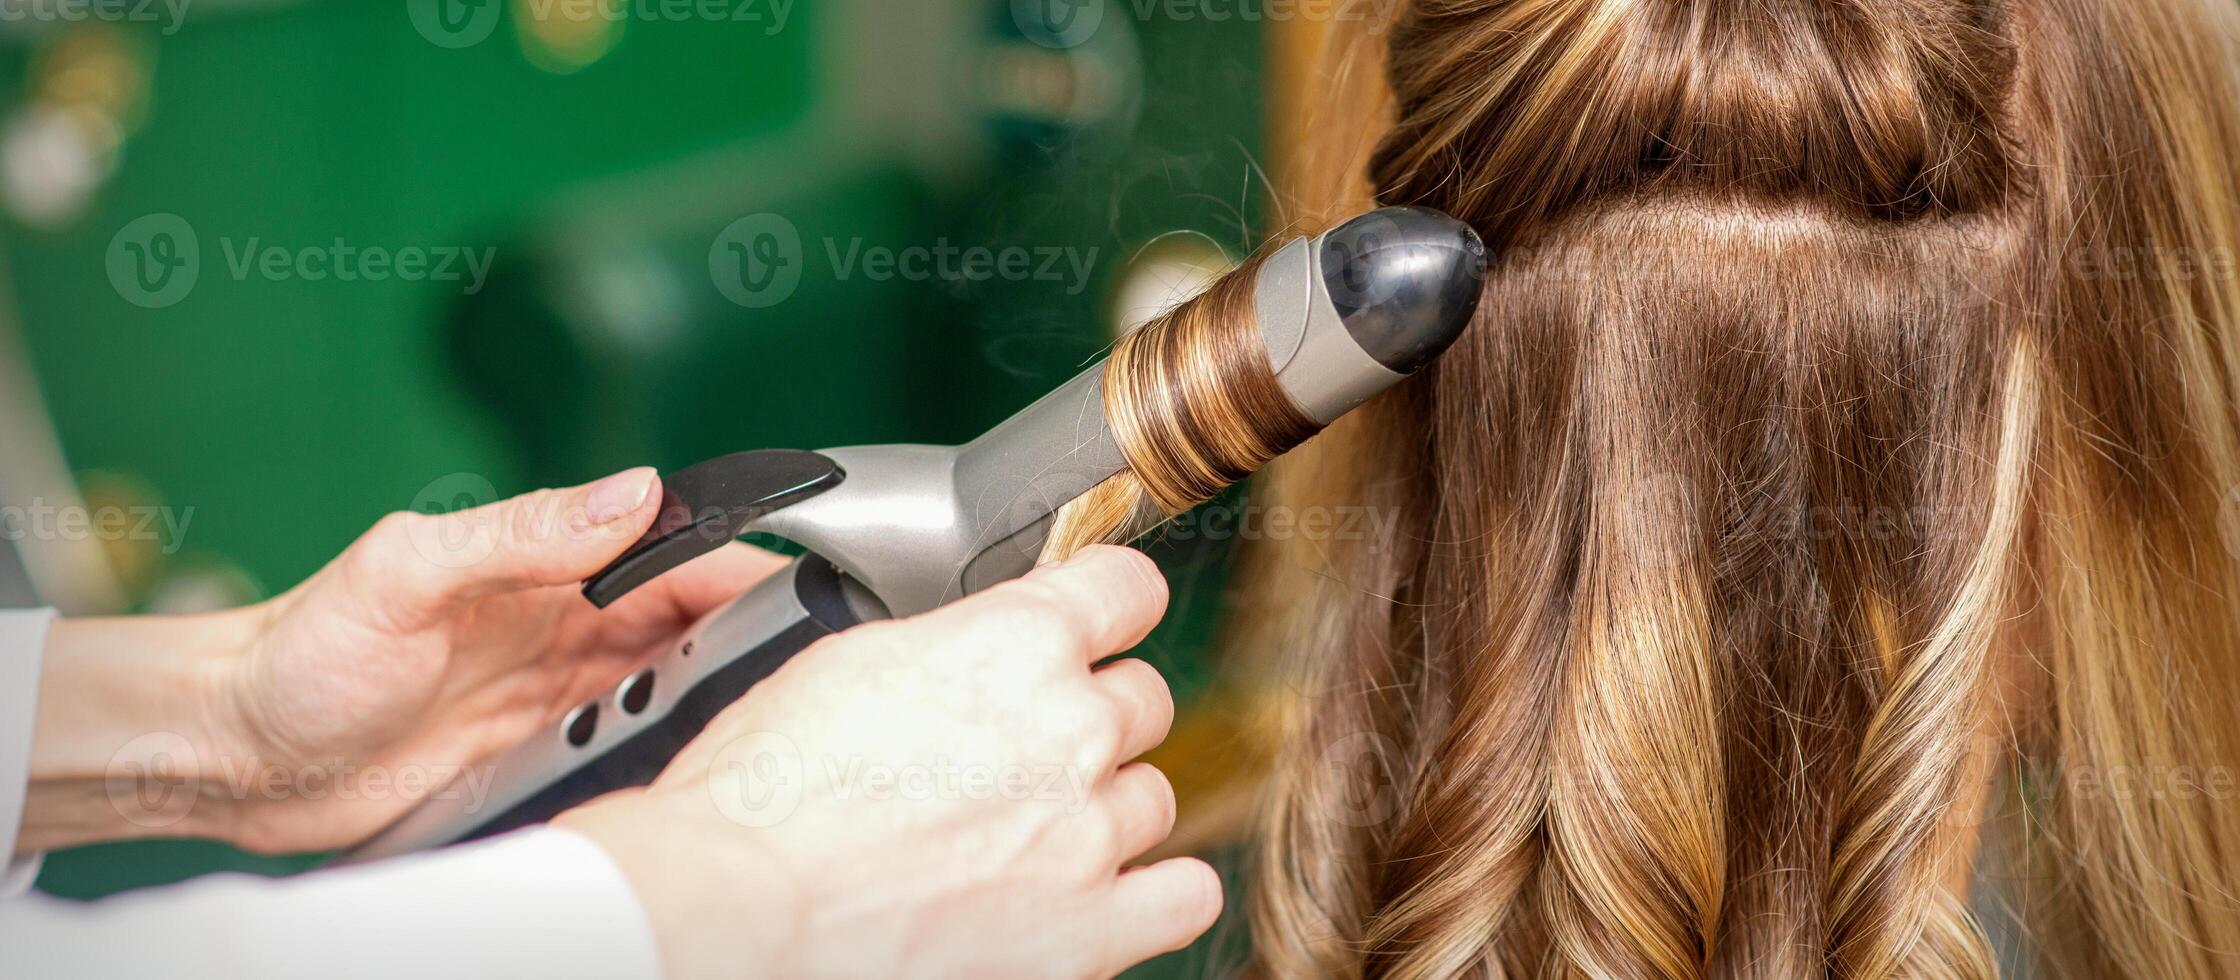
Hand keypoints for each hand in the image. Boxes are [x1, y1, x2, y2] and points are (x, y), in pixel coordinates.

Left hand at [22, 468, 786, 854]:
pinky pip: (635, 749)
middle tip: (796, 676)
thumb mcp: (408, 573)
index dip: (745, 565)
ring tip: (753, 726)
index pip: (680, 551)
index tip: (807, 593)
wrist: (238, 752)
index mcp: (550, 559)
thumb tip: (636, 489)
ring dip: (715, 702)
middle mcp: (570, 621)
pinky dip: (671, 754)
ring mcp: (564, 692)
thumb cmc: (301, 651)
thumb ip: (521, 530)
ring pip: (679, 687)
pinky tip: (694, 768)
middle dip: (753, 642)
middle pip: (698, 623)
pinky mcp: (547, 755)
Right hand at [557, 546, 1220, 979]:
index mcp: (1015, 644)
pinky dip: (1153, 891)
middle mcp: (1071, 731)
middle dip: (1093, 717)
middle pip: (1142, 700)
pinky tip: (1102, 891)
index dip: (1108, 603)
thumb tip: (988, 641)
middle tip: (1026, 750)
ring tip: (1035, 831)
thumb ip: (955, 641)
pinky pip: (1184, 896)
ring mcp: (1088, 837)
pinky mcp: (1089, 933)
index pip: (1128, 588)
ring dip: (1105, 807)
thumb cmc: (762, 794)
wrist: (734, 911)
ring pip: (1154, 796)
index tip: (1095, 623)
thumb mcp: (852, 661)